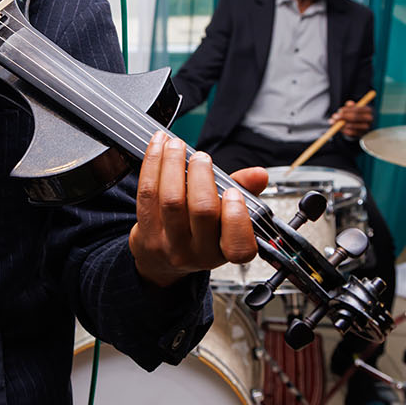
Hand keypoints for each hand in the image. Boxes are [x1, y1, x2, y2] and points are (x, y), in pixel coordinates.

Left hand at [129, 131, 269, 286]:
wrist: (161, 260)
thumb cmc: (200, 232)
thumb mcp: (227, 218)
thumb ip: (245, 192)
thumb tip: (260, 174)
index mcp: (225, 250)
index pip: (238, 246)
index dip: (237, 217)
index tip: (233, 192)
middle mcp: (198, 252)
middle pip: (202, 211)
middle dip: (202, 176)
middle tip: (201, 157)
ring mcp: (169, 244)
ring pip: (171, 200)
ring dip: (173, 164)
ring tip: (176, 145)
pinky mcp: (146, 232)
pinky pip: (147, 194)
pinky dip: (152, 165)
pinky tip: (158, 147)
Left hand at [331, 100, 373, 138]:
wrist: (364, 125)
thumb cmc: (357, 114)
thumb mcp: (354, 108)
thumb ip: (351, 105)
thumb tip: (349, 103)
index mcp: (369, 110)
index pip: (357, 110)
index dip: (347, 110)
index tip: (339, 110)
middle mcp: (369, 119)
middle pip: (355, 118)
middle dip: (343, 117)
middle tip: (334, 117)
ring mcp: (366, 128)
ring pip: (351, 126)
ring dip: (341, 124)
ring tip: (333, 122)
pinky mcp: (362, 134)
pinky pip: (351, 133)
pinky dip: (343, 130)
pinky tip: (339, 127)